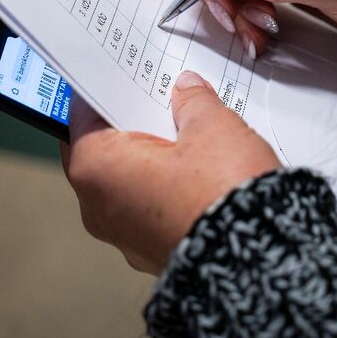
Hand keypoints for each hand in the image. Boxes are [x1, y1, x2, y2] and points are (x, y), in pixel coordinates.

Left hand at [60, 71, 279, 274]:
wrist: (255, 262)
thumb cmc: (221, 194)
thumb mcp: (211, 127)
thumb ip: (193, 102)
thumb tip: (186, 90)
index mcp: (96, 169)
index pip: (81, 116)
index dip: (104, 90)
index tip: (119, 75)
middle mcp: (98, 207)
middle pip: (105, 149)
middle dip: (131, 123)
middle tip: (158, 97)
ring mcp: (125, 235)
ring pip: (128, 181)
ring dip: (151, 157)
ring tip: (185, 131)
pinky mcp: (153, 252)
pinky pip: (150, 207)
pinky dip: (166, 187)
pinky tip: (197, 168)